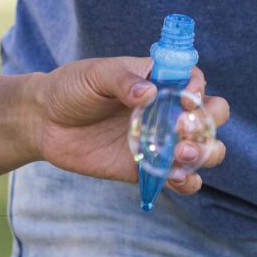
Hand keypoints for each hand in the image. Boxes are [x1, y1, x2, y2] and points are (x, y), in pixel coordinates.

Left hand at [33, 56, 229, 195]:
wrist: (44, 122)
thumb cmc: (72, 88)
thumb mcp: (95, 75)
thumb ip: (122, 80)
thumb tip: (149, 92)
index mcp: (160, 81)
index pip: (195, 83)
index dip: (198, 92)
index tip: (186, 101)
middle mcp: (168, 111)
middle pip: (212, 117)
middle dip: (208, 125)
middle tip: (183, 130)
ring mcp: (162, 142)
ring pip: (204, 150)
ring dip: (204, 154)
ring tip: (181, 156)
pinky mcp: (148, 169)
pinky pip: (180, 178)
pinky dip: (187, 182)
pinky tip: (177, 179)